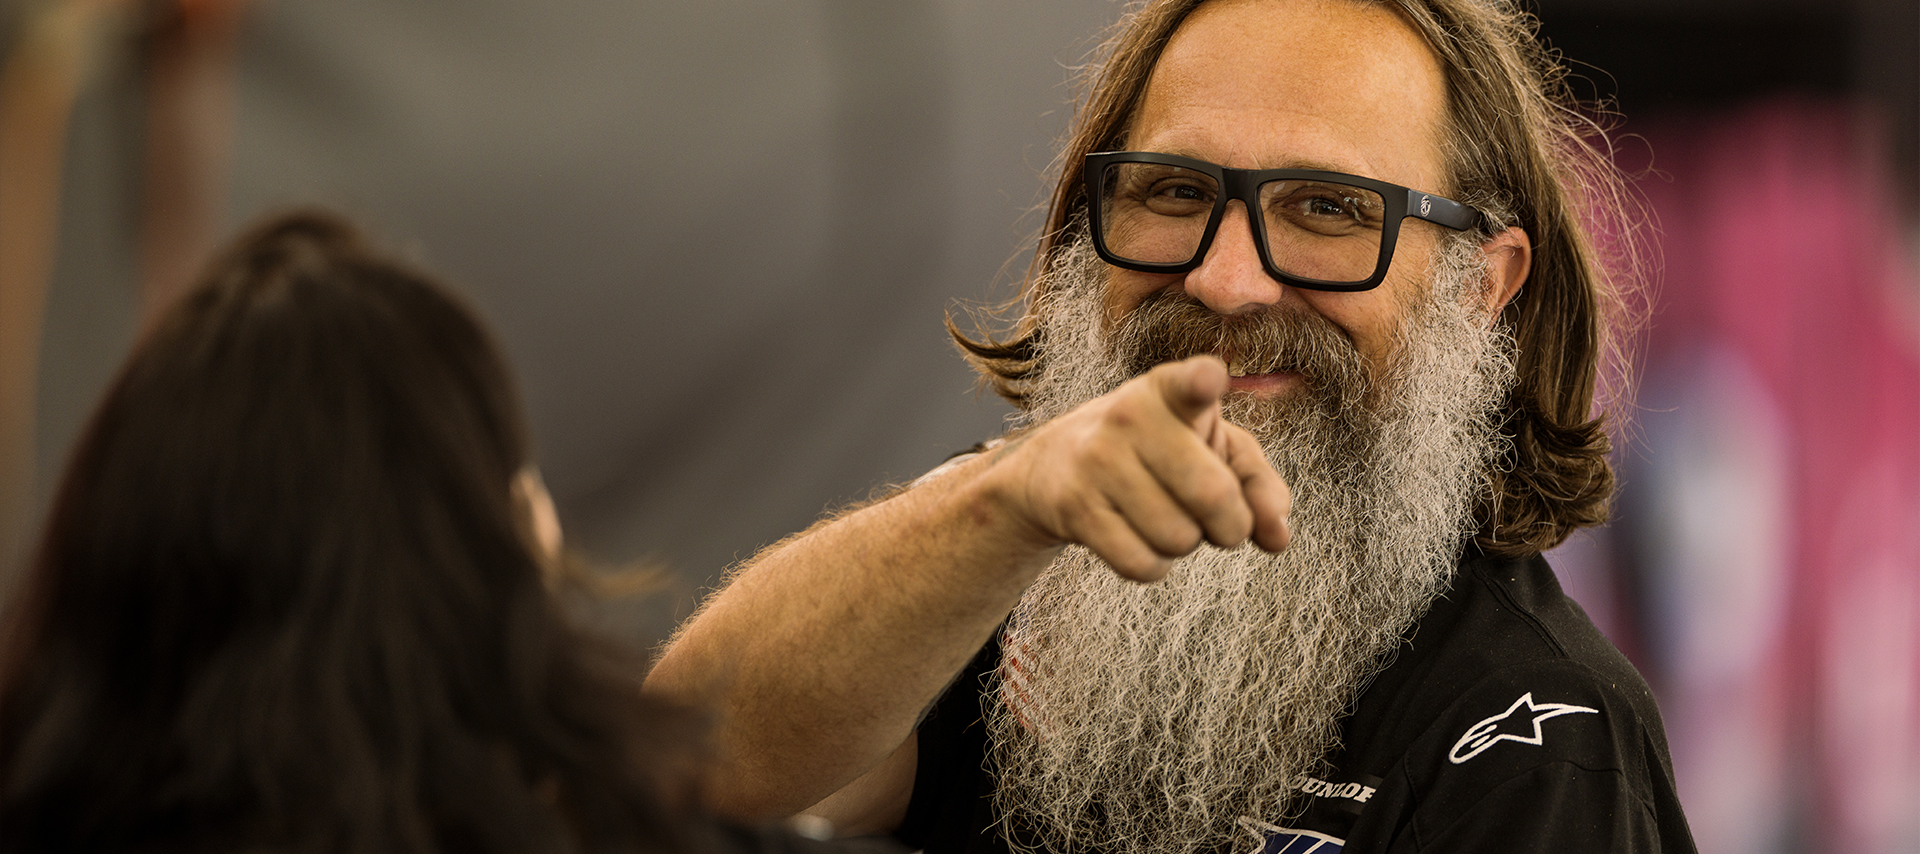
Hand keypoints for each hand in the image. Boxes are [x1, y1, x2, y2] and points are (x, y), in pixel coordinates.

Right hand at [986, 355, 1290, 580]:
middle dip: (1230, 526)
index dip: (1202, 382)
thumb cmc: (1158, 453)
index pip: (1190, 382)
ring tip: (1163, 516)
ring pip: (1179, 538)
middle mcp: (1130, 415)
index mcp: (1171, 390)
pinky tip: (1139, 539)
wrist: (1054, 465)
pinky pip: (1142, 564)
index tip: (1209, 380)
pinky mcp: (1075, 507)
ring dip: (1184, 544)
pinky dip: (1154, 566)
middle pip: (1213, 495)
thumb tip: (1278, 536)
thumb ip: (1257, 484)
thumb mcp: (1213, 448)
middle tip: (1220, 522)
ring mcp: (1097, 460)